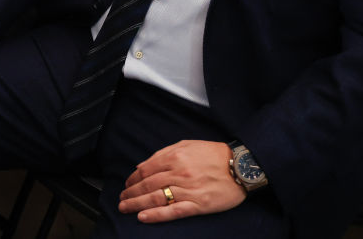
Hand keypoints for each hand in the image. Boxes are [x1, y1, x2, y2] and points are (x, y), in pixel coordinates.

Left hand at [118, 140, 246, 222]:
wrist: (241, 166)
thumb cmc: (215, 154)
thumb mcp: (188, 145)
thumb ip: (164, 153)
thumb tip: (142, 165)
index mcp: (176, 156)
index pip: (146, 169)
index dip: (133, 179)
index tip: (127, 184)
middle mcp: (179, 173)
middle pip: (147, 185)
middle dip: (131, 193)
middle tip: (121, 199)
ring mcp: (188, 190)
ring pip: (156, 198)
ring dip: (137, 204)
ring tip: (125, 208)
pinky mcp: (198, 205)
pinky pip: (173, 211)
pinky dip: (156, 215)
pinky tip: (143, 217)